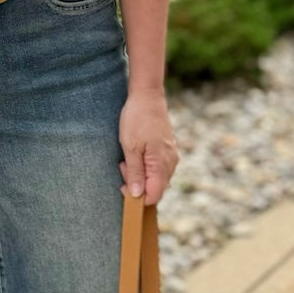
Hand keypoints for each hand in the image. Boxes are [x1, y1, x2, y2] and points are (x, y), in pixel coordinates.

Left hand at [118, 91, 178, 205]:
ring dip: (140, 174)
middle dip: (137, 184)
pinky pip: (157, 166)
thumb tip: (137, 195)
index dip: (137, 196)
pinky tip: (135, 153)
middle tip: (123, 166)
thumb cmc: (137, 119)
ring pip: (156, 177)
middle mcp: (170, 162)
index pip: (153, 195)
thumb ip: (134, 173)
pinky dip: (145, 165)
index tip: (122, 185)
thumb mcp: (130, 147)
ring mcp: (170, 155)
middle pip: (155, 188)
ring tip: (127, 158)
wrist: (147, 96)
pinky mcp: (167, 149)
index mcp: (162, 164)